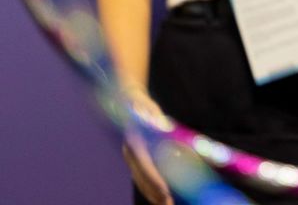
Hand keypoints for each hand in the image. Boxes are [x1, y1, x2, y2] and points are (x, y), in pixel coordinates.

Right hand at [120, 87, 172, 204]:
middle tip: (169, 203)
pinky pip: (142, 177)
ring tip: (167, 204)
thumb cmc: (142, 106)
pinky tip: (161, 196)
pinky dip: (151, 188)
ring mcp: (131, 158)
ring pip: (141, 180)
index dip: (155, 180)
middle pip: (142, 178)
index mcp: (134, 141)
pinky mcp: (135, 160)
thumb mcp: (151, 110)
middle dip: (155, 192)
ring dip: (153, 194)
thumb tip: (166, 128)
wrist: (128, 103)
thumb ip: (157, 119)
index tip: (166, 192)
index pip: (145, 165)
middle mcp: (130, 153)